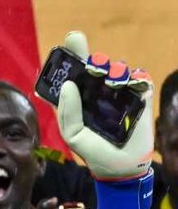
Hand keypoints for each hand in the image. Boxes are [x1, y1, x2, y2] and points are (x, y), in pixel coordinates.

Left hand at [55, 32, 153, 180]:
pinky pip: (140, 78)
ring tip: (111, 81)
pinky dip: (136, 78)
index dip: (72, 55)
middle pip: (95, 65)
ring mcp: (120, 92)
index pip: (73, 72)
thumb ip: (68, 112)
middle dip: (92, 59)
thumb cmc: (94, 151)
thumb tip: (68, 85)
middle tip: (92, 66)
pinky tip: (130, 86)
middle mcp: (98, 91)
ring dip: (114, 70)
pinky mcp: (140, 96)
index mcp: (79, 98)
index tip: (72, 41)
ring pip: (118, 69)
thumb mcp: (73, 136)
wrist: (123, 167)